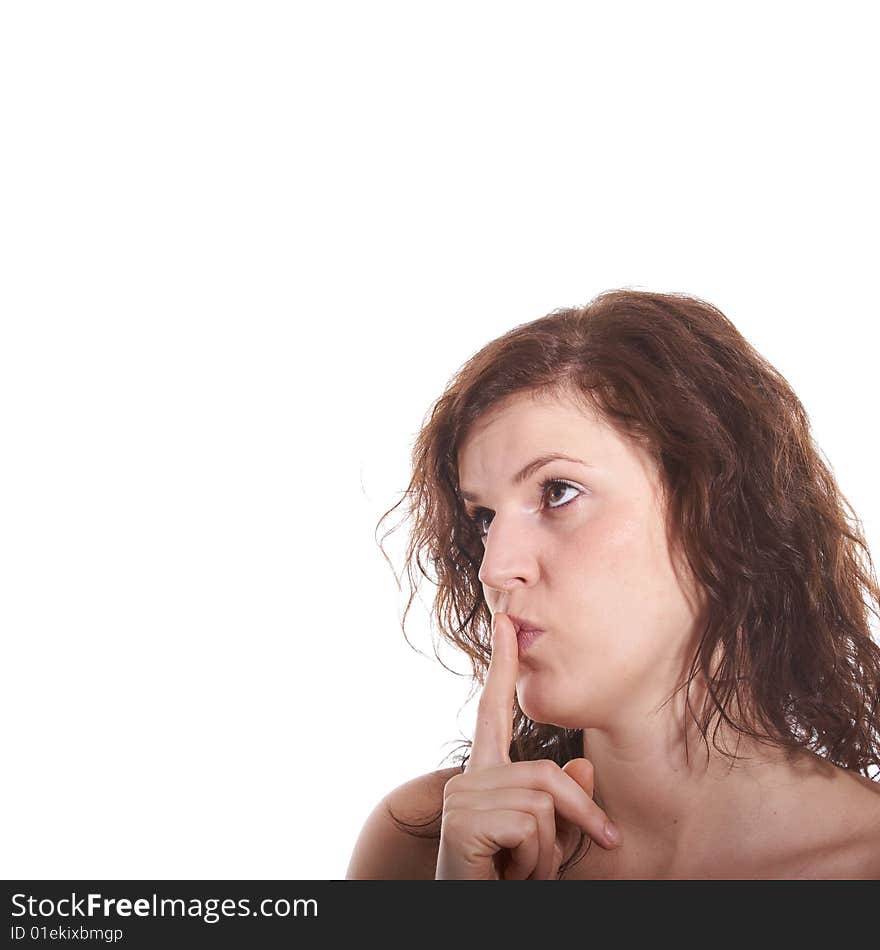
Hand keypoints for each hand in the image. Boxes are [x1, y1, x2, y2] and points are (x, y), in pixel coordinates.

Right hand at [435, 612, 621, 879]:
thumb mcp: (546, 843)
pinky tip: (508, 875)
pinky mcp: (464, 820)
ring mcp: (463, 797)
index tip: (505, 622)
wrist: (474, 918)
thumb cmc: (507, 880)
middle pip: (547, 773)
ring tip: (520, 871)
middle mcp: (470, 778)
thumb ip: (564, 805)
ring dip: (548, 852)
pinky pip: (530, 826)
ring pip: (543, 803)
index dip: (502, 667)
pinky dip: (536, 861)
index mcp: (485, 775)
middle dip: (579, 818)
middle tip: (576, 857)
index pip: (493, 711)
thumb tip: (583, 771)